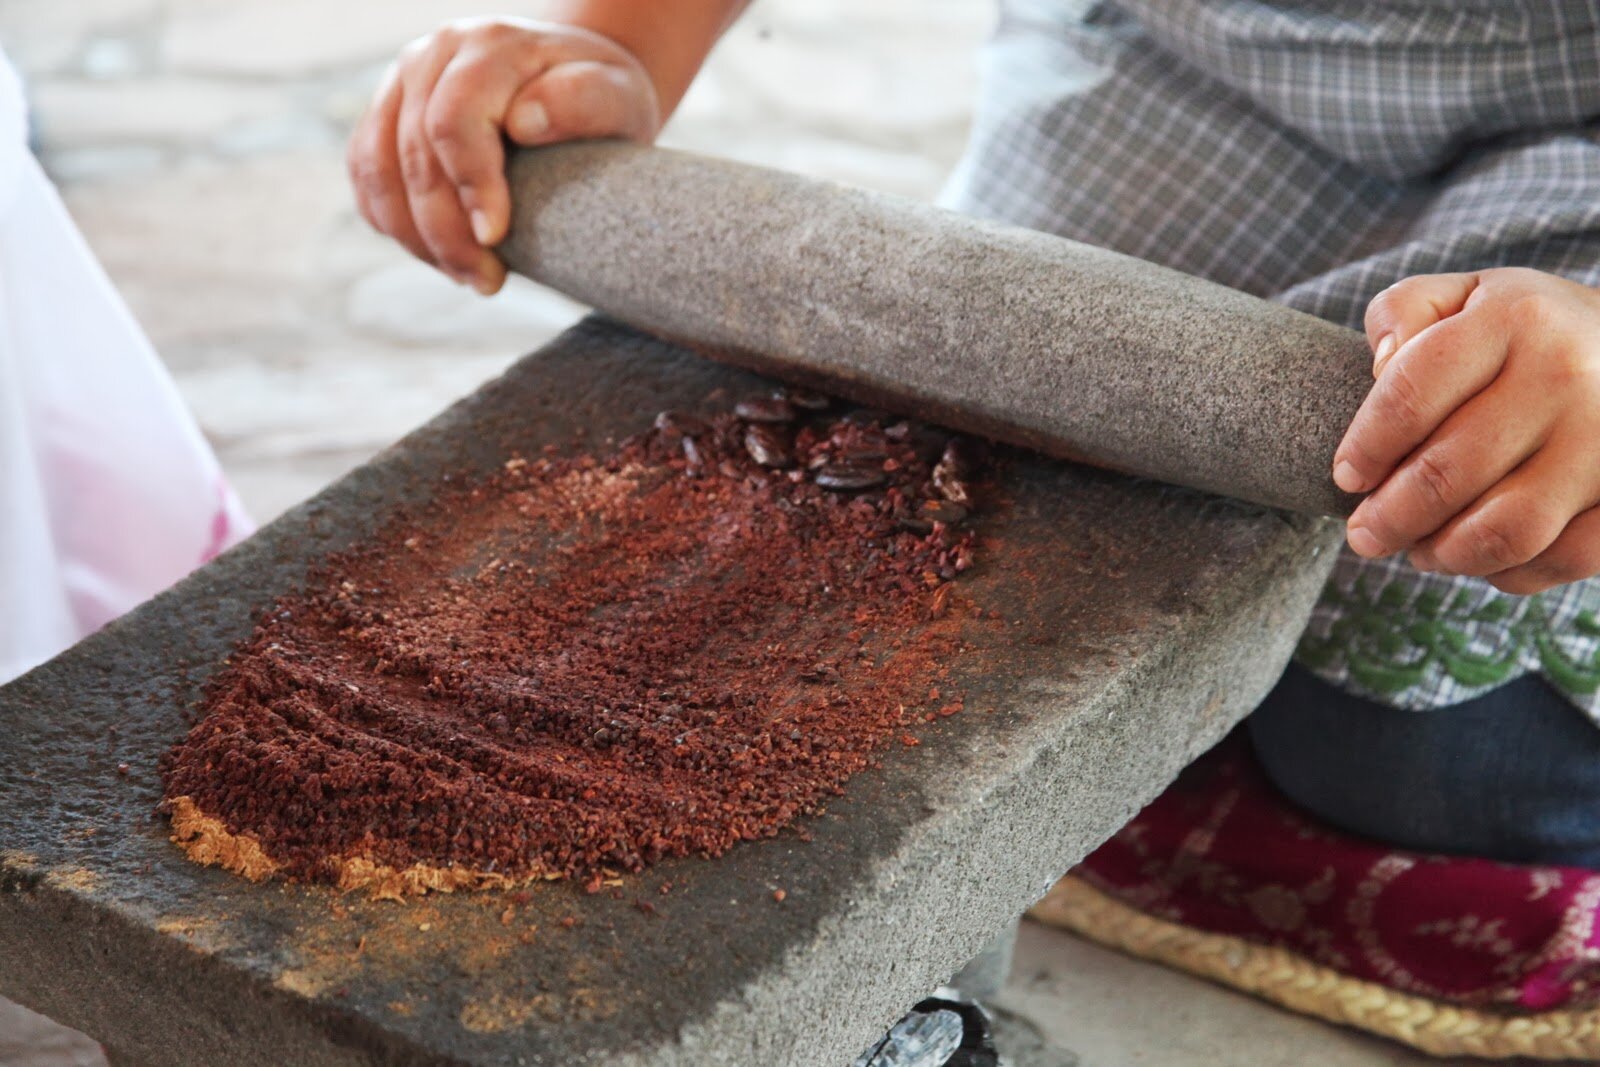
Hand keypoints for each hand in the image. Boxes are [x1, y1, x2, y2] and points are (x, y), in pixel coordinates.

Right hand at [348, 18, 660, 294]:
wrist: (573, 78)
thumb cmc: (600, 96)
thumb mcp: (617, 95)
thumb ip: (583, 101)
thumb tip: (524, 122)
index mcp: (489, 46)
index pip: (455, 121)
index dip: (469, 186)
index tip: (495, 238)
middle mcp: (433, 56)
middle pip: (414, 156)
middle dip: (447, 232)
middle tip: (489, 281)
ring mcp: (401, 83)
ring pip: (377, 171)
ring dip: (416, 238)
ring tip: (468, 276)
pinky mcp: (385, 116)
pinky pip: (366, 179)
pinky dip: (394, 226)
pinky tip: (438, 256)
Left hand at [1333, 267, 1599, 593]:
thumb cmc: (1528, 331)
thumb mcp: (1465, 296)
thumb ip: (1403, 312)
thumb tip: (1381, 364)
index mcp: (1514, 319)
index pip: (1411, 394)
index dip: (1365, 447)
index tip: (1345, 478)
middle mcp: (1567, 374)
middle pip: (1448, 472)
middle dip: (1389, 517)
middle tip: (1364, 534)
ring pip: (1504, 529)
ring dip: (1444, 554)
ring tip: (1418, 550)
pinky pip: (1563, 557)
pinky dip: (1510, 573)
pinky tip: (1480, 558)